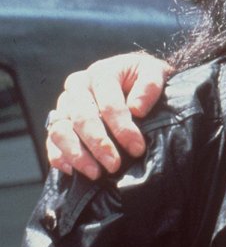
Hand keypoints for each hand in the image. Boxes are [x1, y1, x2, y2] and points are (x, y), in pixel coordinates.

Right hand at [45, 52, 171, 179]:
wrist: (129, 77)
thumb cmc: (141, 77)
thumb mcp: (153, 73)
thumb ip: (149, 86)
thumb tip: (136, 109)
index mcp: (100, 73)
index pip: (108, 104)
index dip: (122, 127)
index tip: (137, 147)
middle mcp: (77, 87)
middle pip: (82, 118)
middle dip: (99, 144)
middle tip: (114, 165)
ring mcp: (64, 105)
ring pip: (60, 131)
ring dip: (77, 154)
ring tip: (95, 173)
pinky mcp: (57, 122)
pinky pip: (51, 141)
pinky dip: (59, 157)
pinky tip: (73, 171)